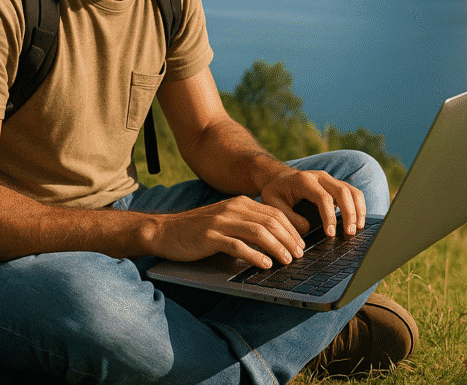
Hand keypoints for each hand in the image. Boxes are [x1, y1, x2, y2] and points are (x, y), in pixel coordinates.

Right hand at [148, 196, 304, 268]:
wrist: (165, 231)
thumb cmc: (197, 231)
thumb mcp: (225, 220)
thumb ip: (246, 224)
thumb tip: (274, 239)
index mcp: (240, 203)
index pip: (274, 213)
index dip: (292, 229)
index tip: (301, 244)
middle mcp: (233, 208)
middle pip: (270, 221)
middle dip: (289, 239)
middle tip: (299, 255)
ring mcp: (221, 221)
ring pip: (258, 232)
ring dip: (277, 247)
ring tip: (287, 260)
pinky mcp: (210, 236)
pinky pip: (237, 245)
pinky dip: (254, 255)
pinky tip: (264, 264)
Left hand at [260, 168, 366, 237]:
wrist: (279, 178)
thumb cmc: (275, 192)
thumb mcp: (271, 202)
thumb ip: (287, 216)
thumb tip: (306, 228)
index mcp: (304, 180)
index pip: (323, 197)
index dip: (329, 216)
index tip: (330, 234)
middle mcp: (320, 176)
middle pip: (342, 192)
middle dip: (349, 213)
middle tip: (350, 233)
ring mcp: (330, 179)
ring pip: (351, 190)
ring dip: (358, 209)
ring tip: (358, 228)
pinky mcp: (335, 184)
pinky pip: (353, 192)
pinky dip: (359, 206)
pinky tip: (358, 220)